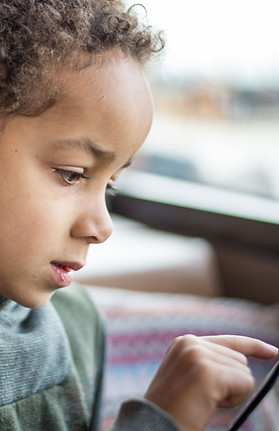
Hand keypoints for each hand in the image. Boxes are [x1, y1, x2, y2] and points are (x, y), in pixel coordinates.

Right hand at [144, 334, 277, 430]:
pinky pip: (245, 382)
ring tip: (202, 402)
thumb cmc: (174, 410)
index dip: (253, 346)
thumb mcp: (189, 378)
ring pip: (243, 371)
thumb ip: (210, 363)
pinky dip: (235, 398)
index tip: (273, 351)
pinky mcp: (207, 371)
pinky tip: (209, 404)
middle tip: (203, 399)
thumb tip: (244, 361)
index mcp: (183, 343)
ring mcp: (197, 354)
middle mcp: (190, 342)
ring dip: (232, 392)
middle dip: (231, 383)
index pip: (229, 340)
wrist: (154, 426)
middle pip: (239, 359)